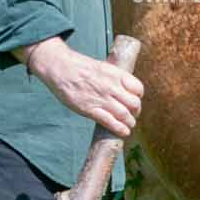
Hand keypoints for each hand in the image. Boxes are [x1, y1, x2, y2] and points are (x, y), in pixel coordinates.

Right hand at [22, 36, 143, 137]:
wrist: (60, 67)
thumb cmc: (79, 66)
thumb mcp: (102, 67)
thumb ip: (113, 78)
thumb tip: (122, 87)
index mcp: (116, 74)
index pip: (138, 88)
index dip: (138, 97)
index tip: (134, 100)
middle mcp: (112, 87)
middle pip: (134, 104)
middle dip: (136, 112)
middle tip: (132, 115)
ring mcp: (101, 99)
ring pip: (125, 115)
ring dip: (130, 122)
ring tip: (128, 125)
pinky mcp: (90, 110)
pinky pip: (110, 122)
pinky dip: (120, 129)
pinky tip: (123, 132)